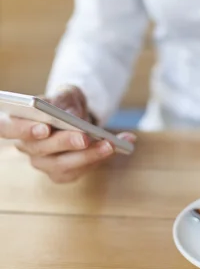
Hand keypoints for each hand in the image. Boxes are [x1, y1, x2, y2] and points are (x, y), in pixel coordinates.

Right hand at [0, 86, 135, 183]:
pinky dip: (101, 157)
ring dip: (90, 155)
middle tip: (85, 137)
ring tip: (111, 143)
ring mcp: (43, 164)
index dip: (24, 130)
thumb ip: (64, 101)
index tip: (44, 127)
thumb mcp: (65, 94)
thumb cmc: (64, 103)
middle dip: (66, 143)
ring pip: (64, 165)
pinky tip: (119, 144)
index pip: (7, 129)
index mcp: (16, 124)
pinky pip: (81, 170)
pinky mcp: (62, 174)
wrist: (75, 116)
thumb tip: (72, 118)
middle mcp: (26, 147)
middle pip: (42, 150)